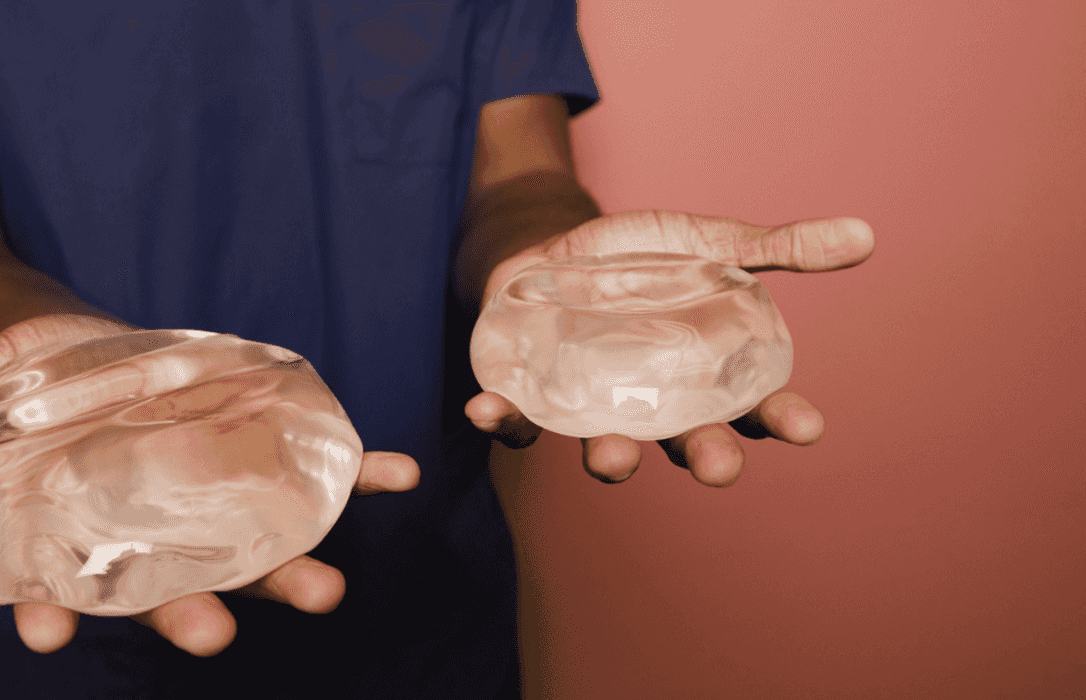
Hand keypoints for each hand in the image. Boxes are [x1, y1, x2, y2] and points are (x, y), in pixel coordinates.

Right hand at [0, 314, 419, 655]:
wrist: (66, 356)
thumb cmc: (10, 393)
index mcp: (73, 528)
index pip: (63, 583)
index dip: (54, 611)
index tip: (49, 636)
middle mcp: (145, 527)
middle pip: (171, 581)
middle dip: (191, 612)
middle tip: (215, 636)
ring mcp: (205, 493)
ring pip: (253, 542)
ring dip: (289, 564)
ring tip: (328, 587)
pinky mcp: (248, 447)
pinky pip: (313, 466)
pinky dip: (356, 473)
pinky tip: (396, 476)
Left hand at [465, 210, 874, 485]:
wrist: (550, 248)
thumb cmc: (639, 257)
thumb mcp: (707, 242)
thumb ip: (775, 248)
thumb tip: (865, 235)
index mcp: (700, 376)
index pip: (751, 407)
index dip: (779, 419)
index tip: (807, 425)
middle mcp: (649, 403)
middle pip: (684, 443)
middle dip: (703, 457)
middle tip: (721, 465)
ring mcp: (589, 405)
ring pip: (605, 445)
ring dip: (610, 459)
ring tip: (614, 461)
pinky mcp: (531, 393)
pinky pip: (518, 419)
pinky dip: (501, 420)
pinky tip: (489, 412)